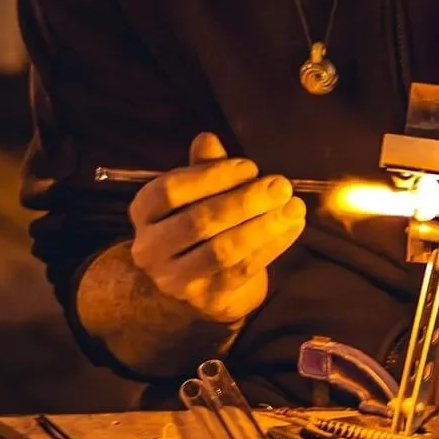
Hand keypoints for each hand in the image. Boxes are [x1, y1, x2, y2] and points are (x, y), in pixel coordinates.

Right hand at [126, 133, 307, 323]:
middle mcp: (151, 248)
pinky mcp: (207, 299)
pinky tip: (292, 227)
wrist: (201, 284)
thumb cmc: (201, 224)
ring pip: (222, 250)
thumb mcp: (198, 193)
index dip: (211, 176)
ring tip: (294, 207)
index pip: (170, 191)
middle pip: (198, 222)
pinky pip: (243, 270)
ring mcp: (176, 279)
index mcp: (144, 212)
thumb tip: (207, 139)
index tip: (250, 167)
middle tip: (281, 186)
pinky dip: (272, 246)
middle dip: (244, 202)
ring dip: (263, 226)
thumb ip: (203, 168)